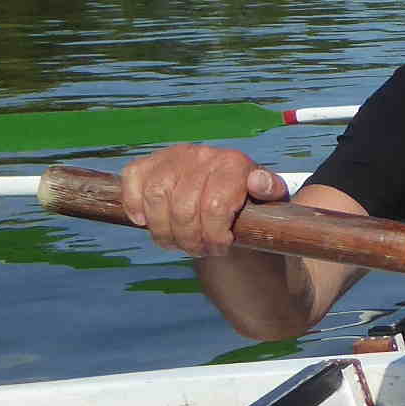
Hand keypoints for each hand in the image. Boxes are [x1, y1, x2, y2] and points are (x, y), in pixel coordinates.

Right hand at [119, 145, 289, 258]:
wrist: (222, 195)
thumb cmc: (247, 203)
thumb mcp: (270, 201)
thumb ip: (271, 191)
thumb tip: (258, 182)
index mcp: (234, 163)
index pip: (214, 207)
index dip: (214, 235)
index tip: (221, 247)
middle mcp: (202, 155)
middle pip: (183, 208)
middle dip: (190, 239)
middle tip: (199, 250)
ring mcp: (172, 157)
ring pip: (156, 198)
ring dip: (164, 231)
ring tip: (178, 244)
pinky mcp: (148, 163)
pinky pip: (133, 180)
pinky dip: (135, 204)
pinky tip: (145, 222)